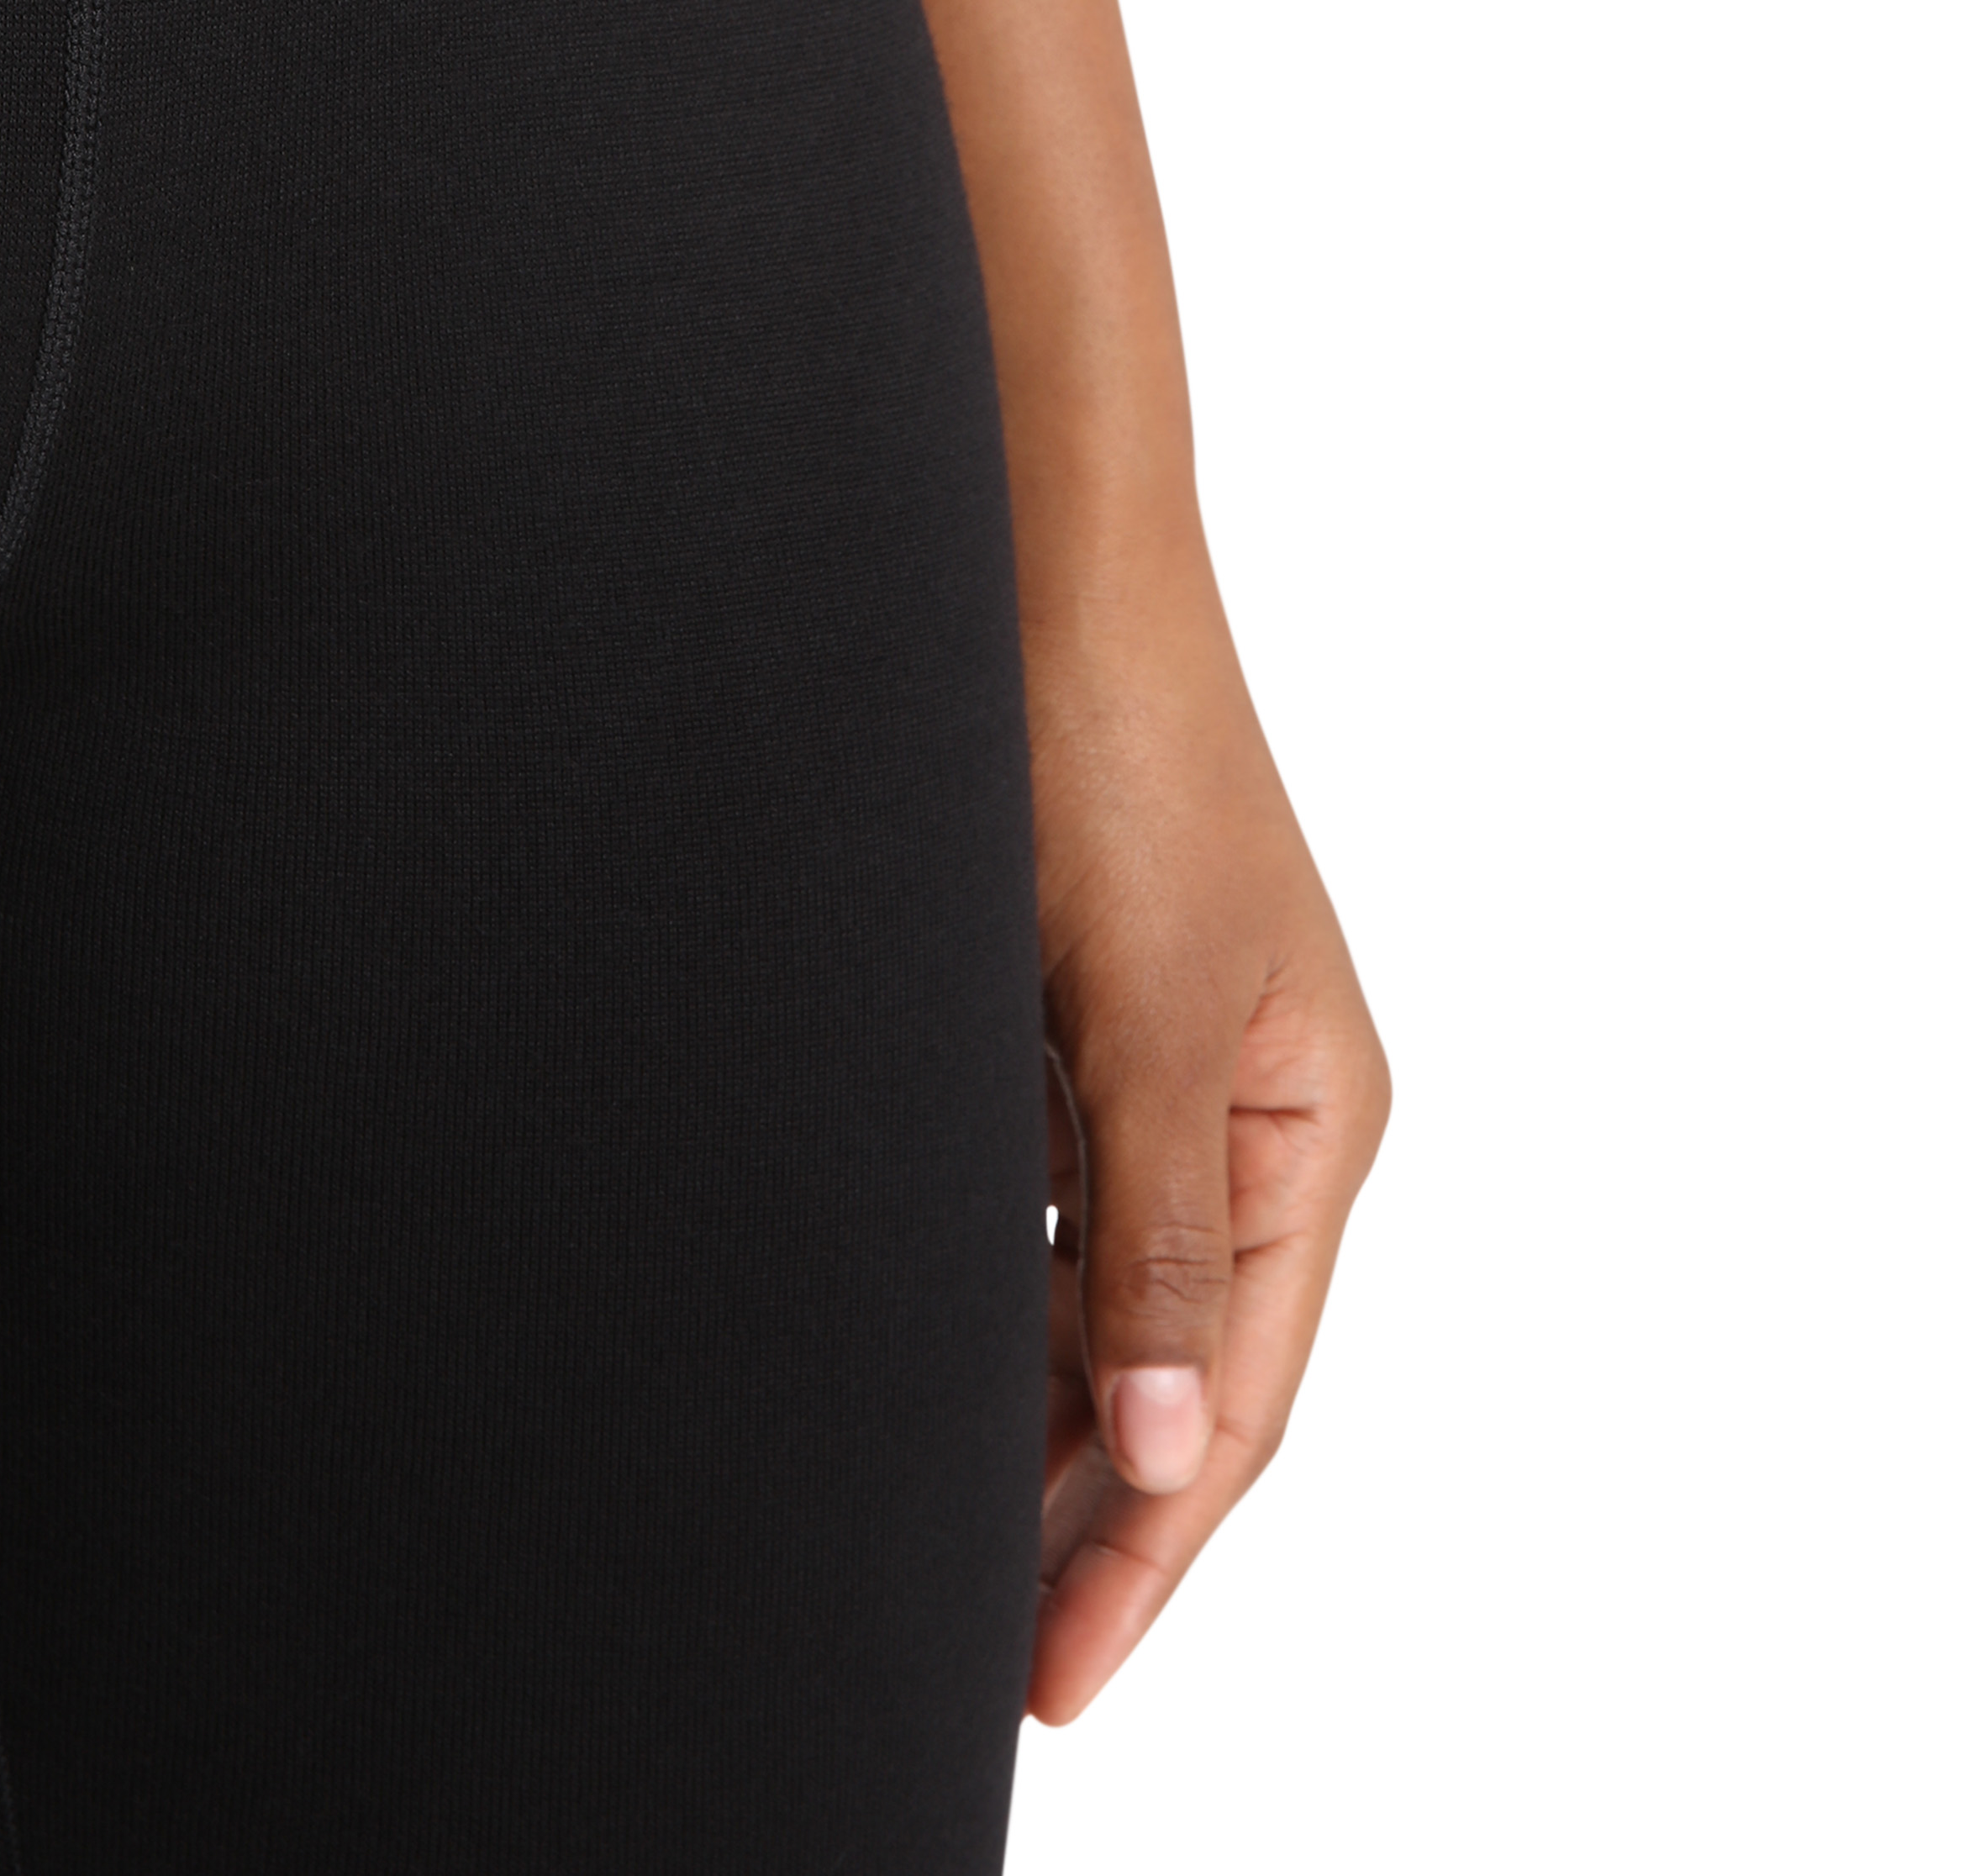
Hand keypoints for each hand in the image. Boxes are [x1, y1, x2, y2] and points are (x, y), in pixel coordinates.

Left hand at [1022, 557, 1388, 1722]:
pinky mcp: (1075, 1026)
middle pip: (1181, 1367)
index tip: (1058, 1667)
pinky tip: (938, 1363)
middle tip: (999, 1653)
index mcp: (1309, 1124)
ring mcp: (1160, 1072)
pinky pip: (1049, 1212)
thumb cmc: (1115, 759)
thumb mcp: (1148, 1011)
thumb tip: (1177, 1444)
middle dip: (1097, 1512)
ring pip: (1104, 1298)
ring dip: (1042, 1416)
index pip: (1242, 1396)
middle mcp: (1249, 1115)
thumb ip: (1159, 1230)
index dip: (1152, 1545)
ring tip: (954, 1547)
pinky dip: (1002, 1299)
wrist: (1035, 580)